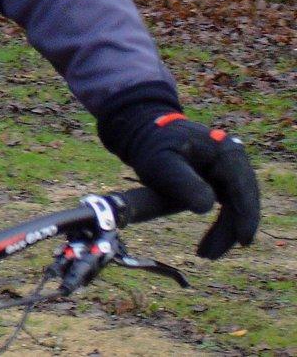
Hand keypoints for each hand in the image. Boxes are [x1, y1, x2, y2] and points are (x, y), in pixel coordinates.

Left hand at [100, 103, 259, 257]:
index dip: (245, 217)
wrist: (143, 134)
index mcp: (225, 151)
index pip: (244, 188)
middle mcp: (233, 159)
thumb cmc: (152, 146)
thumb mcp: (162, 165)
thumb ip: (184, 184)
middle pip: (243, 201)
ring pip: (236, 207)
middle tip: (209, 255)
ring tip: (204, 253)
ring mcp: (229, 169)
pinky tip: (209, 243)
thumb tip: (208, 207)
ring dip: (224, 231)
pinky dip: (220, 224)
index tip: (242, 241)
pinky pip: (228, 206)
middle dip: (229, 231)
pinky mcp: (221, 179)